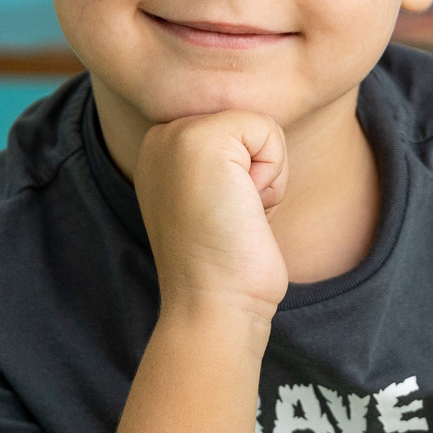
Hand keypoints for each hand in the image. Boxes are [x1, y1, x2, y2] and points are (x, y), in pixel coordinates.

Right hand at [132, 111, 289, 320]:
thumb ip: (226, 167)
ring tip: (234, 216)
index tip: (223, 217)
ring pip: (260, 128)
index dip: (248, 178)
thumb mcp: (216, 202)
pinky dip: (272, 178)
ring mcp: (174, 135)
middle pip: (249, 127)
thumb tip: (255, 154)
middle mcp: (160, 137)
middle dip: (258, 175)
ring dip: (267, 180)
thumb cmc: (225, 266)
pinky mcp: (202, 138)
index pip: (237, 133)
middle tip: (230, 218)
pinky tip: (245, 210)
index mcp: (160, 152)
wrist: (212, 305)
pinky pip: (269, 131)